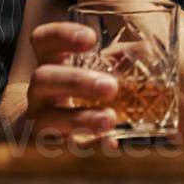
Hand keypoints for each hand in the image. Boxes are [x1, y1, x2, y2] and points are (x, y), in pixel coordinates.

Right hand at [19, 22, 118, 138]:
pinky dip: (87, 146)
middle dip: (76, 81)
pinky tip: (109, 143)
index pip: (43, 40)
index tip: (91, 39)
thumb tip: (144, 49)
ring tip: (110, 119)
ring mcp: (39, 120)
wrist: (49, 134)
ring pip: (48, 118)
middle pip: (43, 78)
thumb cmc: (78, 92)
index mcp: (50, 62)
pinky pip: (62, 148)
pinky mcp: (47, 148)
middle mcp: (39, 90)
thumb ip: (114, 60)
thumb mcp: (91, 70)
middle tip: (110, 87)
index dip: (61, 35)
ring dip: (80, 118)